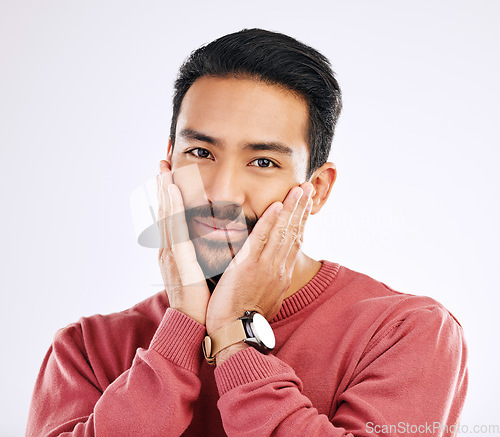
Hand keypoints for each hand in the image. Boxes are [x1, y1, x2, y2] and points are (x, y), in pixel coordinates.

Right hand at [157, 160, 209, 324]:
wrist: (194, 322)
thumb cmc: (201, 300)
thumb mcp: (200, 273)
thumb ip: (201, 256)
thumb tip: (209, 242)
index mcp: (175, 252)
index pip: (171, 218)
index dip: (169, 197)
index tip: (169, 176)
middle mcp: (169, 249)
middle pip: (165, 212)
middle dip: (163, 187)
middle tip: (162, 163)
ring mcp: (171, 253)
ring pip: (167, 215)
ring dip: (165, 191)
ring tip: (164, 169)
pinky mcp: (178, 258)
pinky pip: (175, 227)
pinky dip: (172, 207)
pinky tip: (172, 191)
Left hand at [205, 182, 313, 334]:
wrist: (235, 333)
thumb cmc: (245, 318)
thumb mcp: (266, 300)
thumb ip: (270, 283)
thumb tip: (272, 275)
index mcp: (282, 275)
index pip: (295, 243)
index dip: (300, 222)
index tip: (304, 207)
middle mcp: (280, 268)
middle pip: (294, 233)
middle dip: (301, 209)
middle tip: (308, 189)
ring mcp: (267, 267)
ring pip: (283, 232)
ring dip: (292, 208)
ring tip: (299, 189)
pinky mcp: (250, 266)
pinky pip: (262, 238)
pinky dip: (271, 221)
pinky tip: (277, 205)